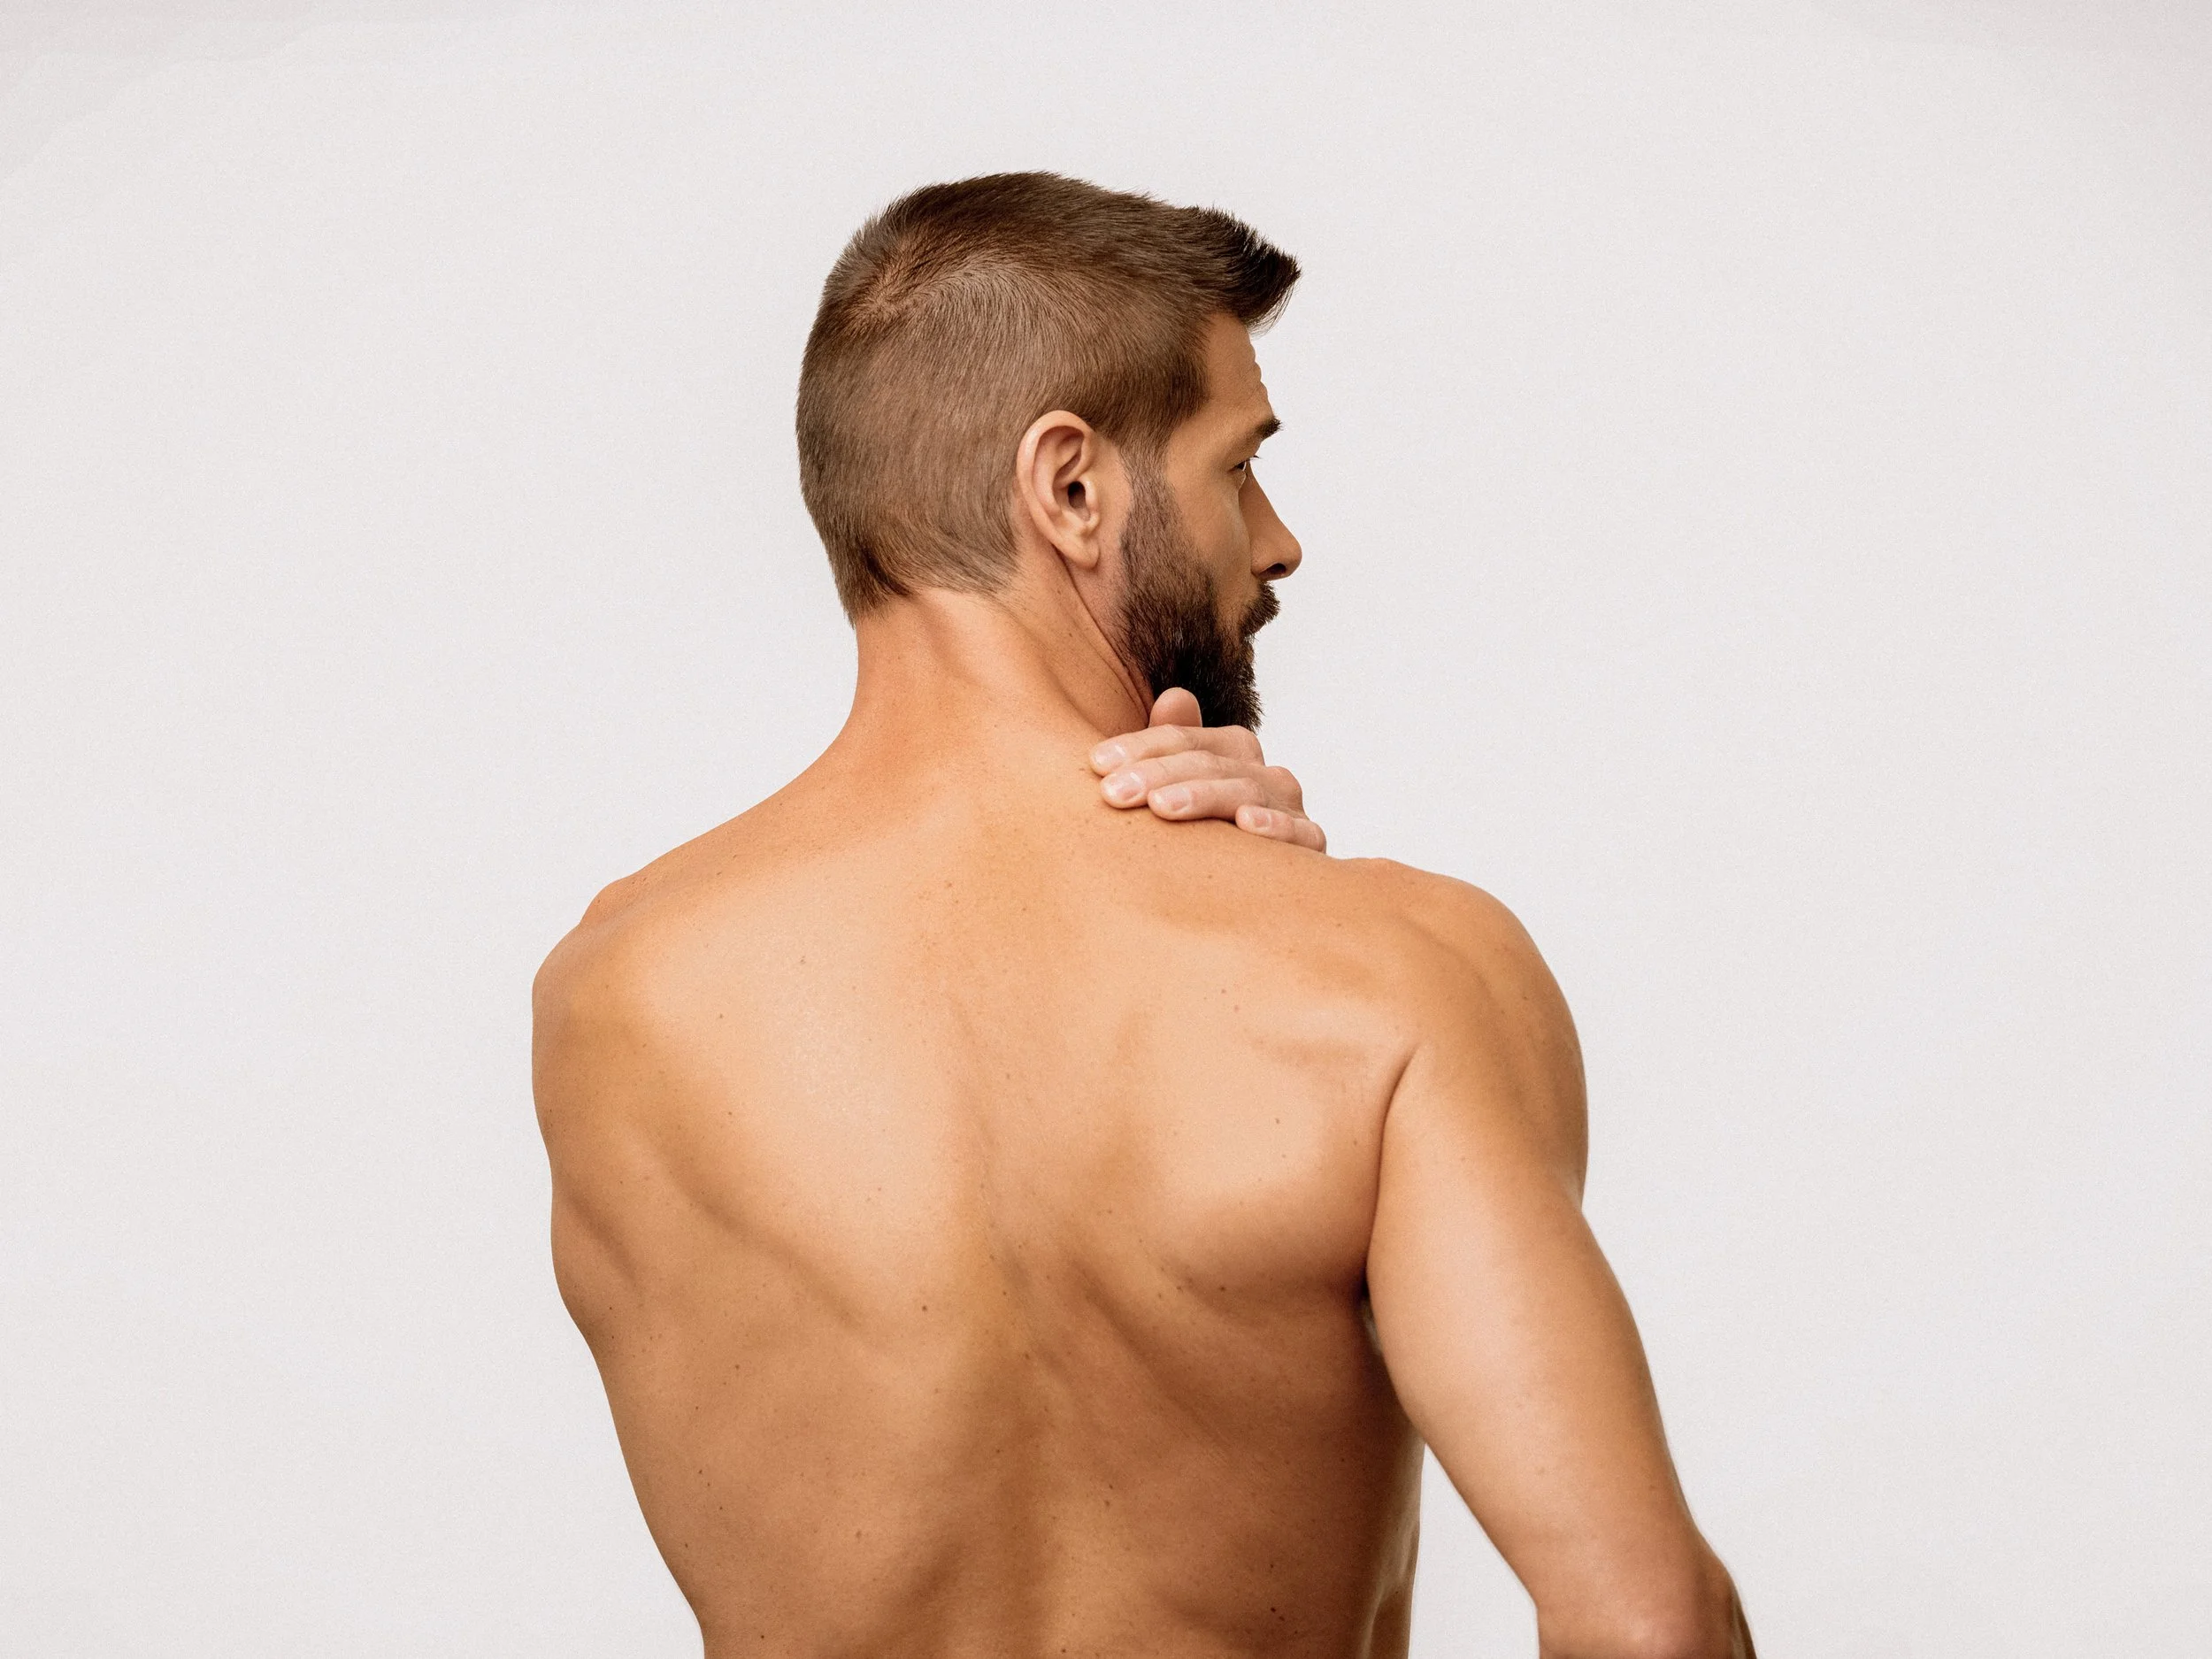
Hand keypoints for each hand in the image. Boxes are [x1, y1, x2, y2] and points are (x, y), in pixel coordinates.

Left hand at [1089, 688, 1326, 851]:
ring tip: (1163, 807)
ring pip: (1247, 789)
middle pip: (1210, 762)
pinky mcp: (1310, 844)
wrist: (1263, 894)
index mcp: (1231, 753)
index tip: (1097, 764)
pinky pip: (1301, 832)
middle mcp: (1262, 773)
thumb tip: (1175, 696)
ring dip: (1203, 795)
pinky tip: (1247, 823)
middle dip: (1158, 773)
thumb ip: (1172, 747)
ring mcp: (1288, 807)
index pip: (1183, 739)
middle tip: (1115, 792)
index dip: (1139, 746)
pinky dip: (1276, 825)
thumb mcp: (1178, 792)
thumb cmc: (1205, 838)